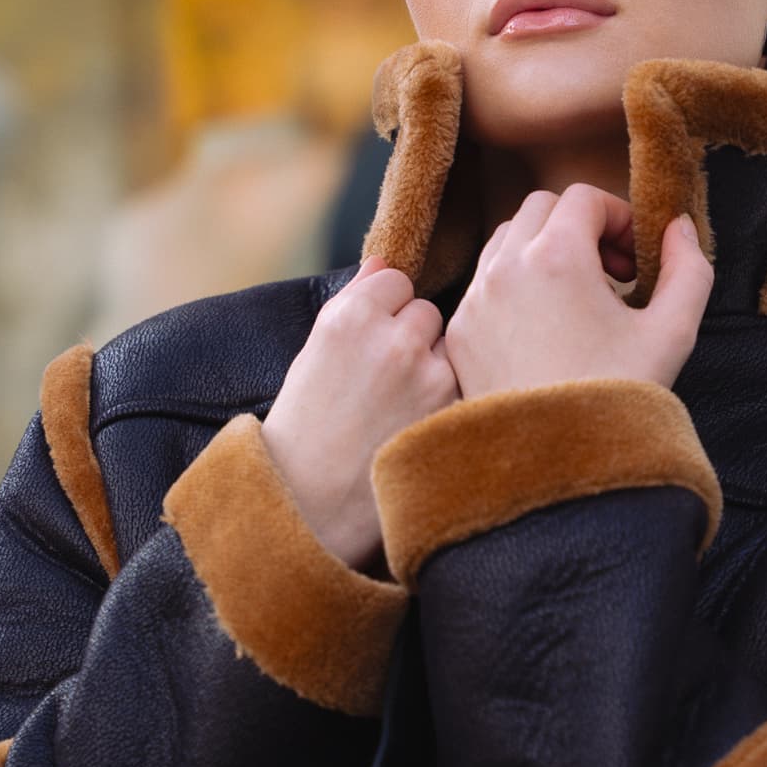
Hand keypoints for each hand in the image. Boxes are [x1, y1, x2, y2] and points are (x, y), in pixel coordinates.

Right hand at [261, 256, 458, 570]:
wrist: (309, 503)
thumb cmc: (305, 428)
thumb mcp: (313, 354)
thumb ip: (352, 303)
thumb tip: (384, 263)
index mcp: (349, 315)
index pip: (396, 280)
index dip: (387, 310)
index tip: (372, 340)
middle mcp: (391, 336)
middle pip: (427, 311)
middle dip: (413, 336)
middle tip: (387, 379)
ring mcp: (427, 373)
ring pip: (450, 346)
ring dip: (435, 367)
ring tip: (400, 406)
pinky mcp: (452, 408)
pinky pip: (461, 384)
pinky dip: (449, 399)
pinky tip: (418, 424)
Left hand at [443, 186, 712, 399]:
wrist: (559, 466)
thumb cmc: (618, 399)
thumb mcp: (674, 331)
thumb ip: (689, 268)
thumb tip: (679, 229)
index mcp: (557, 256)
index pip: (584, 198)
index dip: (618, 218)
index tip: (636, 259)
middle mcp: (506, 269)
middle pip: (541, 209)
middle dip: (579, 229)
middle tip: (612, 275)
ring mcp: (475, 301)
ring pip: (506, 242)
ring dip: (544, 253)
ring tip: (578, 301)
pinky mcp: (461, 335)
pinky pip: (484, 286)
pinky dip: (515, 289)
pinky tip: (546, 330)